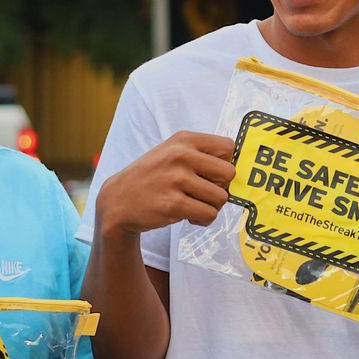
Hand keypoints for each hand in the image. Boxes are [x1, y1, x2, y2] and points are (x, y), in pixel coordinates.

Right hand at [96, 132, 235, 234]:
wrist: (118, 200)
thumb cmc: (153, 177)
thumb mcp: (172, 152)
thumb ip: (202, 154)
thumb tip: (240, 168)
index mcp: (184, 140)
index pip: (228, 147)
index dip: (225, 163)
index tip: (212, 174)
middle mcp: (181, 156)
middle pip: (229, 173)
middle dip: (221, 187)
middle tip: (204, 192)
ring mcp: (176, 180)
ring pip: (221, 198)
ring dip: (211, 206)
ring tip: (192, 204)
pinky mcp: (174, 204)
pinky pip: (209, 215)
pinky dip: (202, 219)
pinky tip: (187, 215)